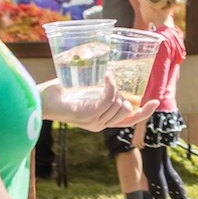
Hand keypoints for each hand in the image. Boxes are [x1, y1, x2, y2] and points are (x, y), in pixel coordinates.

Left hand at [42, 76, 158, 130]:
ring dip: (114, 87)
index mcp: (101, 121)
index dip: (144, 112)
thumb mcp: (87, 91)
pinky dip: (111, 85)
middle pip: (127, 110)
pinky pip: (110, 98)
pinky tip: (106, 76)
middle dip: (122, 93)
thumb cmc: (61, 93)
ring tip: (103, 78)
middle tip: (109, 82)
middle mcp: (99, 125)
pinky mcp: (89, 115)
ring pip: (119, 103)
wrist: (41, 98)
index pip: (130, 121)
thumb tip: (117, 73)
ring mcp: (95, 122)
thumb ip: (101, 89)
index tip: (155, 101)